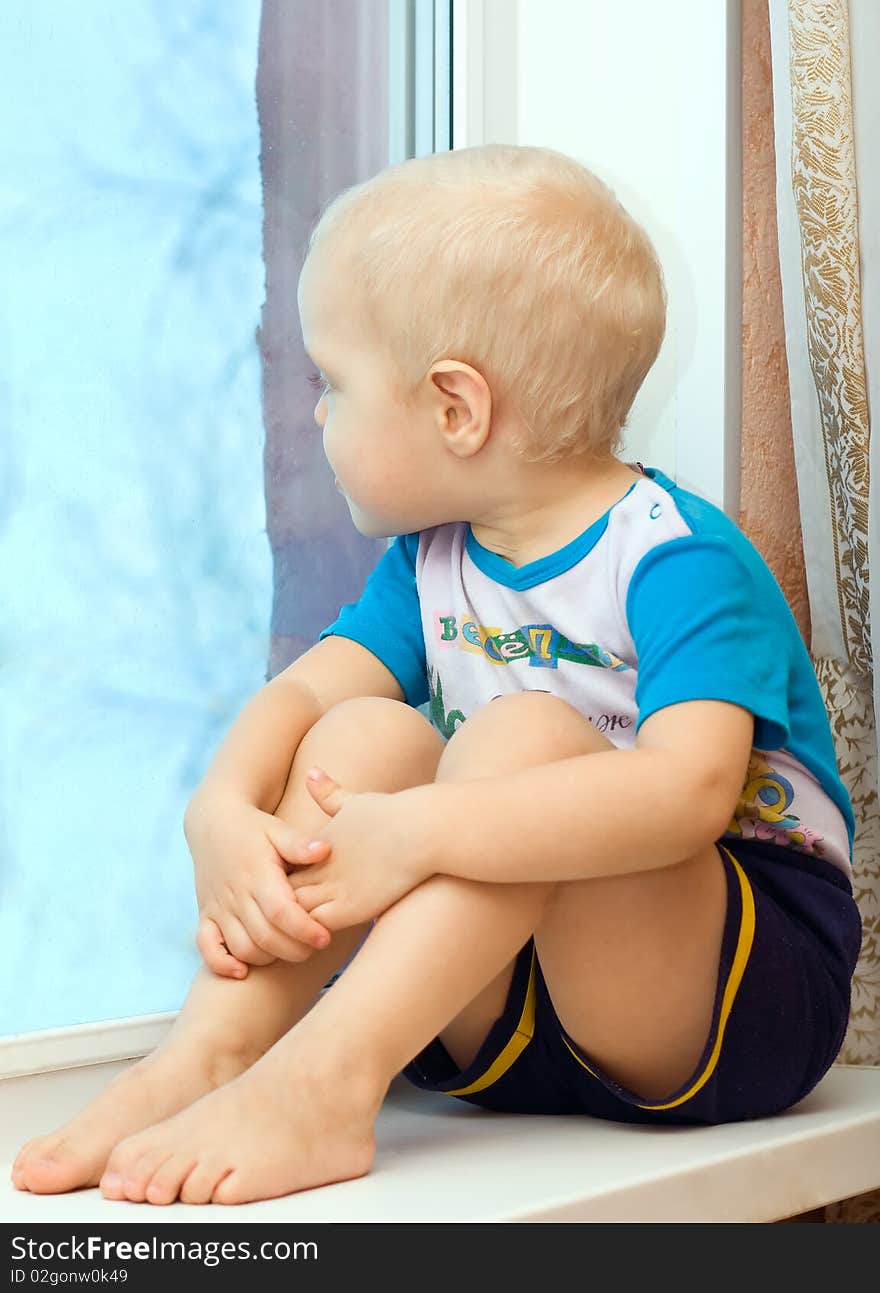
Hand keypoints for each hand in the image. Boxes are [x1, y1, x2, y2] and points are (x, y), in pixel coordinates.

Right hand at [184, 796, 333, 977]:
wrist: (212, 823)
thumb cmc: (255, 828)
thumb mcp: (278, 830)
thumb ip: (300, 843)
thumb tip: (324, 850)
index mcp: (257, 873)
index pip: (280, 912)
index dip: (304, 930)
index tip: (325, 938)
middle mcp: (235, 894)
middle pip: (264, 936)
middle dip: (294, 950)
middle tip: (316, 947)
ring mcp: (218, 907)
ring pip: (241, 947)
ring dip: (268, 957)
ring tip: (290, 950)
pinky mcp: (205, 915)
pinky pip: (206, 947)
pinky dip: (221, 964)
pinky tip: (242, 971)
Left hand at [284, 766, 433, 929]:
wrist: (421, 829)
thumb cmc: (392, 814)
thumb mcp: (353, 801)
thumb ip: (328, 793)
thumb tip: (311, 771)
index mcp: (316, 845)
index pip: (279, 868)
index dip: (276, 881)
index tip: (280, 891)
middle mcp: (320, 867)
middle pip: (280, 892)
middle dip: (276, 905)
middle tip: (277, 918)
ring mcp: (335, 889)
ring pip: (293, 912)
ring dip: (293, 923)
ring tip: (294, 934)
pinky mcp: (351, 909)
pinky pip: (315, 928)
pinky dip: (310, 934)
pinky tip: (313, 938)